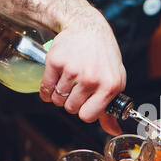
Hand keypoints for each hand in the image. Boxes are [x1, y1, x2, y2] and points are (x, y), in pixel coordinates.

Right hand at [39, 10, 124, 133]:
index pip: (88, 116)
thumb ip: (112, 108)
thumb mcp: (115, 81)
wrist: (88, 28)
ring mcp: (73, 70)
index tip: (85, 105)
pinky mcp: (56, 62)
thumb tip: (114, 131)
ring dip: (59, 95)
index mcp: (110, 86)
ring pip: (57, 99)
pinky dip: (46, 90)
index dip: (84, 112)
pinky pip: (45, 89)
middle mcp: (92, 79)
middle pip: (70, 109)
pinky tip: (55, 82)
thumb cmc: (104, 57)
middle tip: (77, 88)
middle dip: (71, 102)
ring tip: (69, 81)